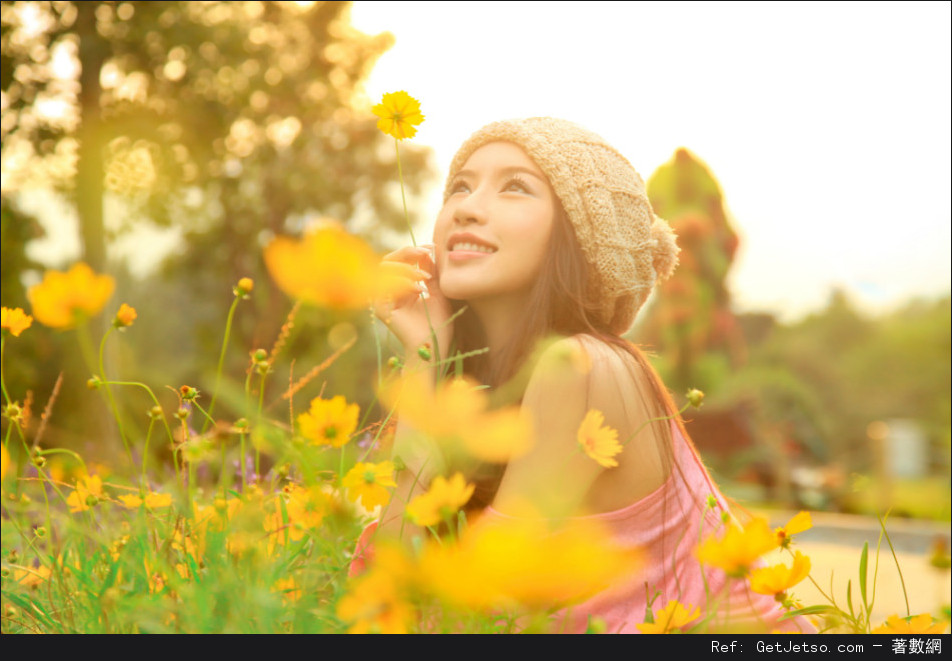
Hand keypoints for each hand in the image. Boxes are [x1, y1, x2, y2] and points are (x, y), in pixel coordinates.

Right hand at [375, 244, 452, 358]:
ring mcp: (382, 299)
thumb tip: (428, 250)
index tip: (432, 248)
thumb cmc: (438, 323)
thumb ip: (431, 272)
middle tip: (425, 254)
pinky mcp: (381, 309)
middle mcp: (388, 290)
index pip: (401, 259)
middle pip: (388, 259)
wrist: (434, 347)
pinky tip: (420, 290)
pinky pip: (386, 287)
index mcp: (401, 285)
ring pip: (384, 268)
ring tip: (424, 278)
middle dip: (407, 253)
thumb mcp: (438, 291)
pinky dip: (403, 283)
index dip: (414, 250)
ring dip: (406, 268)